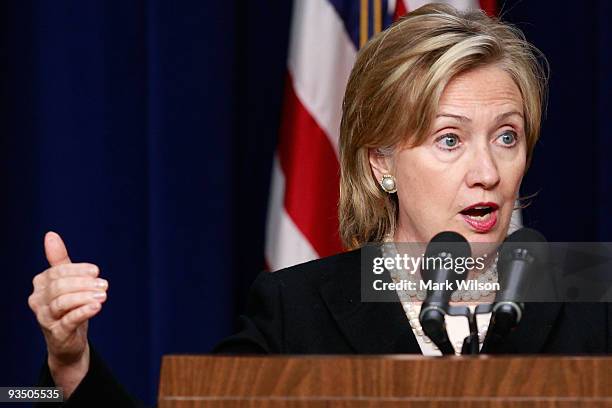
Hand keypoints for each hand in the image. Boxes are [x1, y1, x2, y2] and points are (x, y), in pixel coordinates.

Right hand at [28, 232, 107, 396]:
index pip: (57, 272)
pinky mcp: (57, 333)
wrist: (69, 341)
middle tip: (104, 284)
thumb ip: (59, 260)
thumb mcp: (66, 282)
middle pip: (60, 286)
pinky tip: (97, 307)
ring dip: (86, 296)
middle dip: (84, 283)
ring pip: (63, 303)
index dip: (78, 270)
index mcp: (40, 284)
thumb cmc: (69, 307)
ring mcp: (45, 318)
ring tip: (103, 295)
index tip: (96, 271)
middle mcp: (38, 301)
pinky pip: (68, 320)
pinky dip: (83, 311)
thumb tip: (50, 234)